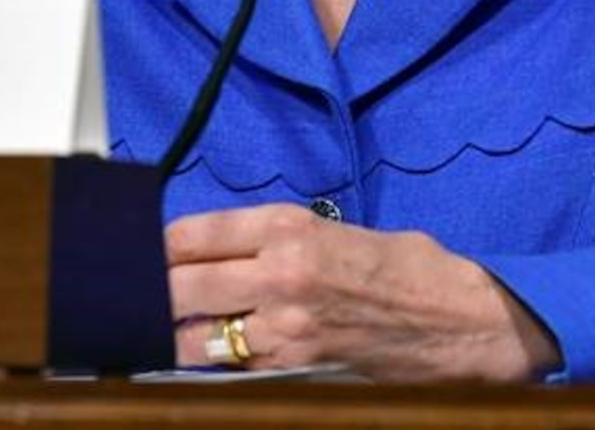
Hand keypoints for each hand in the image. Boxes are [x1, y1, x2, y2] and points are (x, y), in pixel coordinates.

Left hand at [165, 203, 559, 381]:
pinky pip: (232, 368)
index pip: (194, 233)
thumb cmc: (411, 269)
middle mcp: (280, 271)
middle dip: (149, 291)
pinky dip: (210, 365)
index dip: (155, 244)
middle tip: (129, 294)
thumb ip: (283, 238)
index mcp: (291, 227)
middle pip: (180, 284)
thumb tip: (228, 249)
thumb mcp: (343, 230)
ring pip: (196, 336)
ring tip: (152, 332)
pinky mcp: (298, 366)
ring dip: (172, 335)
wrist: (466, 320)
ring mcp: (285, 325)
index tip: (137, 249)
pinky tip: (198, 359)